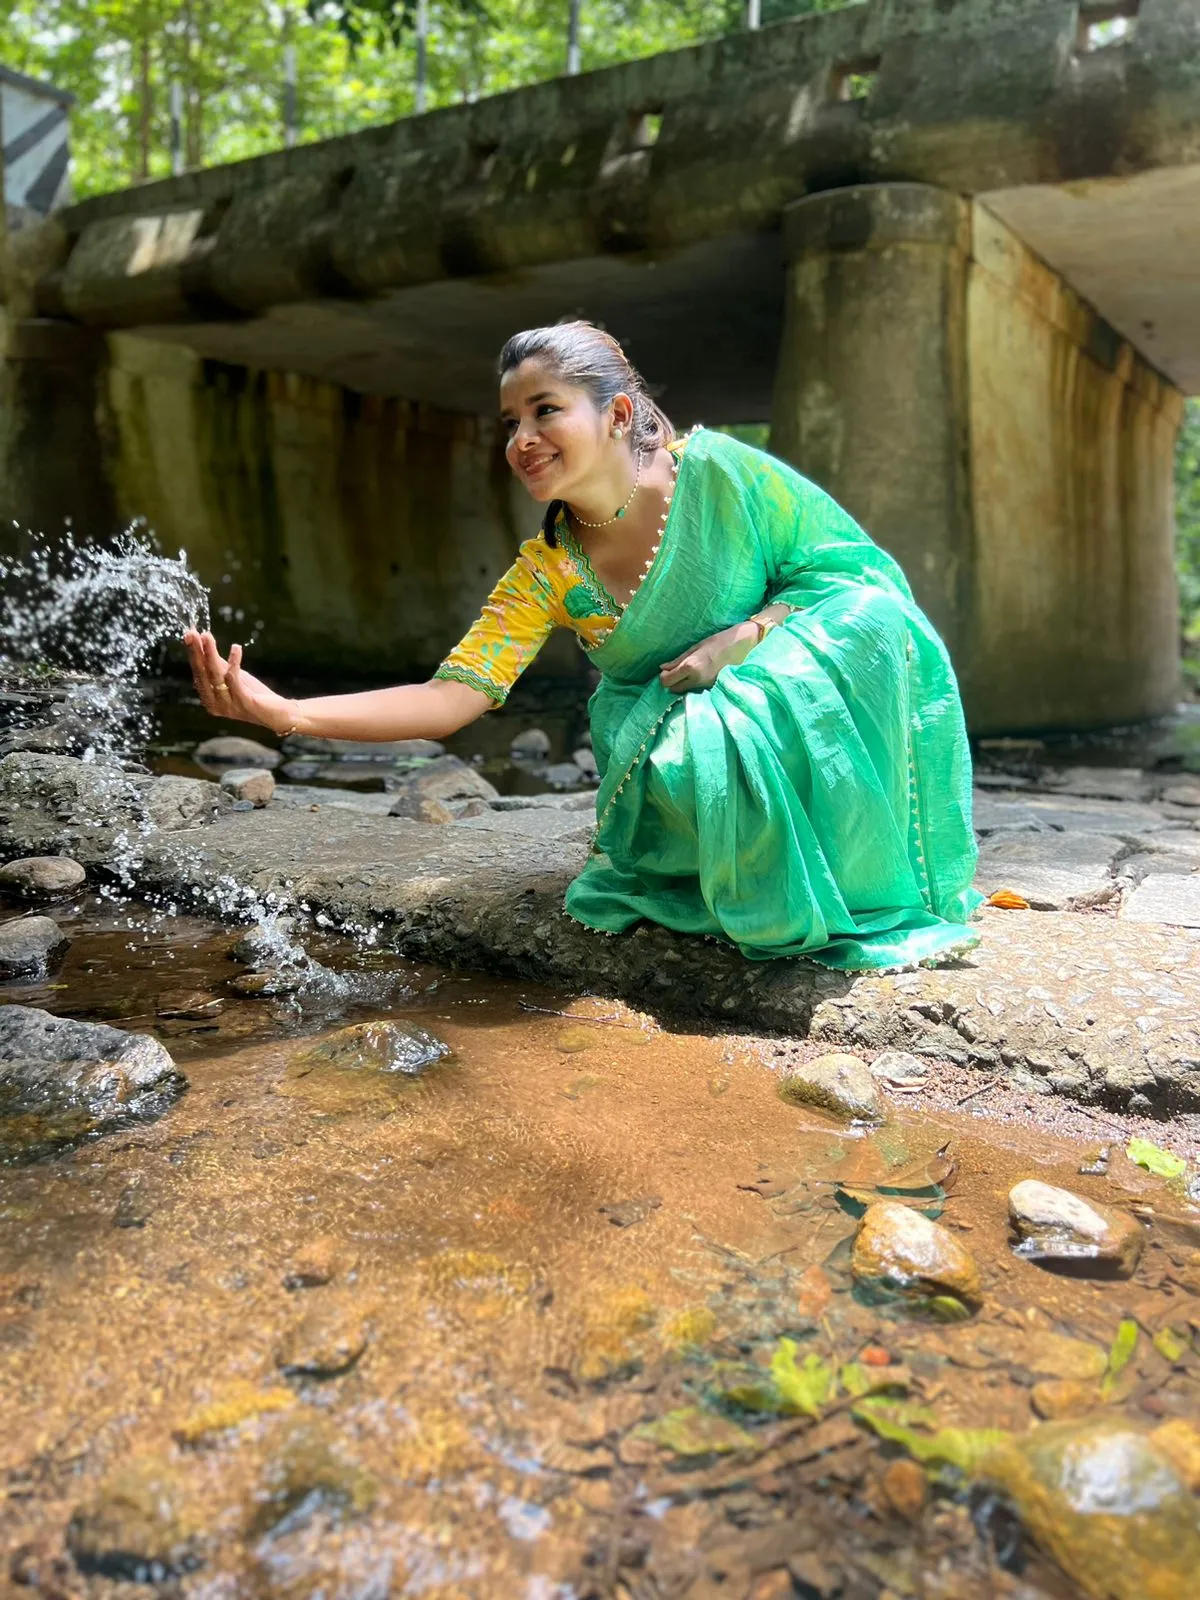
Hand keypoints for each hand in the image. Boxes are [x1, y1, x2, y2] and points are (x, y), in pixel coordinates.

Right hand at [182, 630, 298, 734]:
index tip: (190, 634)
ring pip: (215, 675)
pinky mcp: (244, 703)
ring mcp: (228, 706)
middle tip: (191, 633)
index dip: (194, 654)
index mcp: (209, 699)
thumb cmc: (256, 695)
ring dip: (210, 654)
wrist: (280, 715)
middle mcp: (215, 705)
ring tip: (206, 636)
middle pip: (203, 674)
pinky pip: (234, 680)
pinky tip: (236, 648)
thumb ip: (219, 666)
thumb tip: (204, 645)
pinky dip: (233, 663)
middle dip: (196, 652)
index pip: (198, 673)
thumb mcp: (234, 677)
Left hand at [658, 621, 758, 692]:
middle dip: (671, 682)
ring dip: (681, 683)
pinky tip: (699, 673)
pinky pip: (695, 689)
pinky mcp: (712, 687)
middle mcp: (697, 680)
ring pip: (684, 691)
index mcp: (690, 667)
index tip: (666, 670)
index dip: (663, 677)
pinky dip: (692, 684)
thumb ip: (678, 659)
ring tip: (688, 671)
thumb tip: (663, 667)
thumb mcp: (696, 647)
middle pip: (673, 689)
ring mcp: (705, 686)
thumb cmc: (718, 641)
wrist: (742, 646)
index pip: (667, 682)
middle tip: (675, 671)